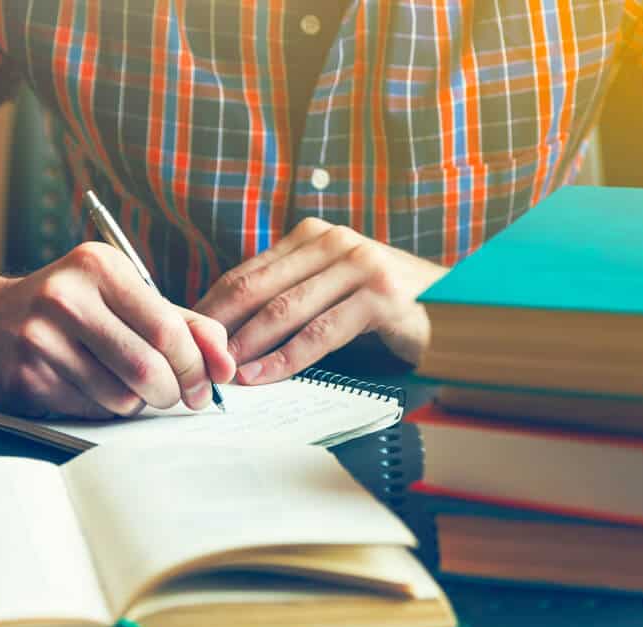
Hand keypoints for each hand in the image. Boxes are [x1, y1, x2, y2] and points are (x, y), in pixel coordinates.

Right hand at [0, 243, 234, 417]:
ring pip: (121, 397)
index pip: (168, 329)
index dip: (196, 365)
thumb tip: (226, 362)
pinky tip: (89, 387)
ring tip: (124, 383)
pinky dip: (104, 409)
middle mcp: (65, 298)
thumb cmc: (72, 309)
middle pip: (147, 368)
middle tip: (178, 396)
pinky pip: (91, 411)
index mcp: (98, 267)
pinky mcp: (24, 378)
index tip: (208, 382)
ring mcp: (39, 339)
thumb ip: (183, 323)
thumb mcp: (125, 297)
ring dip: (137, 402)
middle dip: (174, 391)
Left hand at [195, 218, 447, 384]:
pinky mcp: (380, 297)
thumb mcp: (331, 286)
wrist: (454, 305)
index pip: (246, 272)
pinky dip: (287, 359)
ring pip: (285, 310)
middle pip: (257, 287)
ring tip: (223, 373)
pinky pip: (321, 333)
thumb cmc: (383, 302)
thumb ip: (289, 294)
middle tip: (195, 359)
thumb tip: (229, 330)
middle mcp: (334, 242)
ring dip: (247, 347)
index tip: (187, 337)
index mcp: (313, 235)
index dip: (211, 307)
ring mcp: (359, 266)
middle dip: (221, 328)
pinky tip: (264, 376)